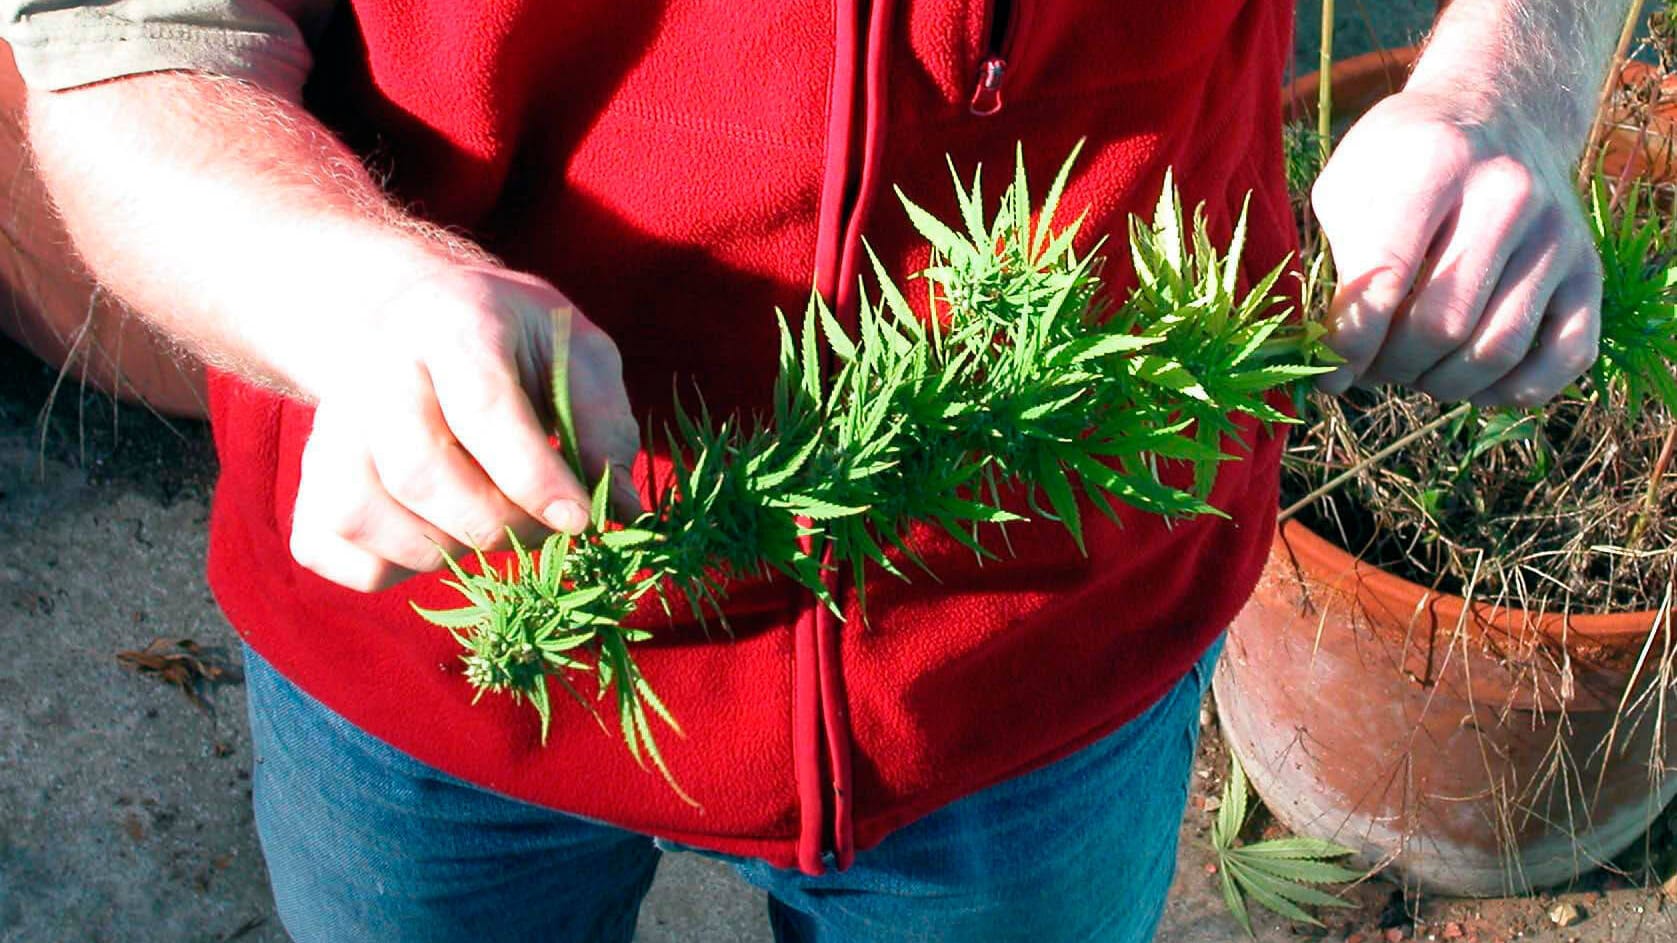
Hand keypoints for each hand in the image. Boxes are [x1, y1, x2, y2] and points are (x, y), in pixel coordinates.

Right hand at [289, 263, 640, 591]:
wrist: (410, 315)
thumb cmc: (511, 341)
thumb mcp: (575, 350)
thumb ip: (604, 422)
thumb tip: (621, 510)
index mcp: (453, 323)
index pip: (484, 410)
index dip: (535, 478)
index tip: (579, 519)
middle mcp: (375, 369)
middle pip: (418, 472)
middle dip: (496, 524)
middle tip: (542, 528)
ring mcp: (329, 423)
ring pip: (362, 514)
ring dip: (441, 550)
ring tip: (489, 528)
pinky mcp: (308, 475)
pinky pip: (326, 546)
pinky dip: (384, 567)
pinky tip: (431, 538)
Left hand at [1311, 87, 1601, 406]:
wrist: (1494, 113)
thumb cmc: (1400, 163)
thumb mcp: (1347, 190)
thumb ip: (1335, 269)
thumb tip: (1332, 363)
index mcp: (1434, 165)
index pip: (1384, 286)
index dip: (1348, 347)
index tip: (1329, 372)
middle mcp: (1507, 194)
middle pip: (1441, 327)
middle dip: (1391, 367)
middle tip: (1371, 367)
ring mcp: (1557, 233)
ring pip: (1496, 351)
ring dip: (1442, 384)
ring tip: (1413, 370)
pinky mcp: (1589, 268)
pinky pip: (1565, 357)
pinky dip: (1513, 391)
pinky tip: (1473, 382)